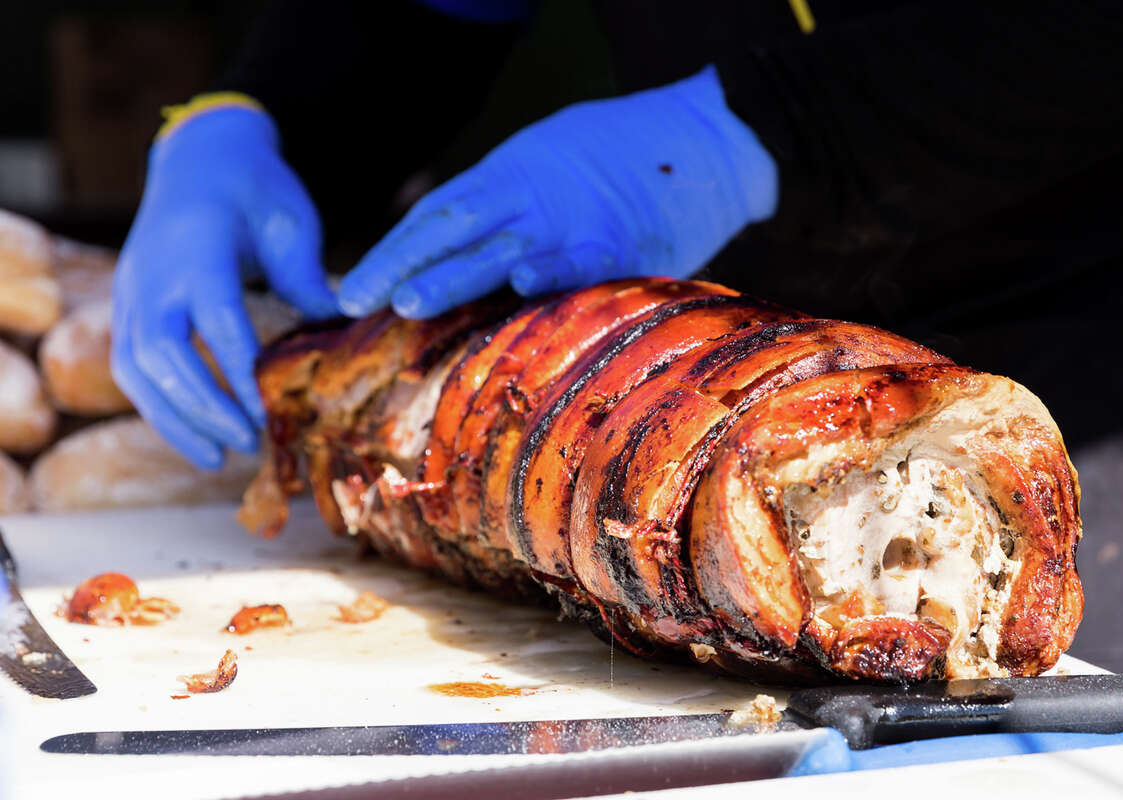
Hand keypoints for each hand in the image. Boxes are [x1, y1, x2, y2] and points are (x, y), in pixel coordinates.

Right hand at [111, 103, 338, 468]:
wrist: (198, 156)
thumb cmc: (254, 187)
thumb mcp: (291, 221)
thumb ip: (307, 278)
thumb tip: (338, 330)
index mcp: (199, 247)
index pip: (215, 320)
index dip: (236, 372)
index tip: (264, 416)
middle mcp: (154, 272)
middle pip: (163, 353)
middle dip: (203, 407)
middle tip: (247, 444)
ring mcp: (132, 288)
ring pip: (135, 368)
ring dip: (173, 418)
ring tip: (216, 458)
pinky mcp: (127, 304)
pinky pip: (130, 365)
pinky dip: (158, 404)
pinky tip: (193, 433)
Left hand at [337, 65, 777, 318]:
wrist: (705, 139)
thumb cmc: (623, 156)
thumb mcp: (551, 164)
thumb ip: (510, 209)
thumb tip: (472, 264)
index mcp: (511, 173)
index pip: (435, 215)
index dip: (391, 252)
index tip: (352, 289)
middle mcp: (533, 197)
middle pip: (453, 230)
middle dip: (401, 266)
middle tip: (356, 299)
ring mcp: (575, 222)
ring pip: (501, 249)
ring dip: (453, 278)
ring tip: (408, 303)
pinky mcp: (621, 247)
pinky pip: (578, 270)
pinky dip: (549, 279)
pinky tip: (521, 290)